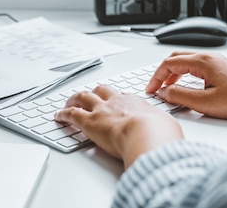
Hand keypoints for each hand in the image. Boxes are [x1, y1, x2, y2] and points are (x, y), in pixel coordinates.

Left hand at [54, 85, 182, 168]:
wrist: (148, 135)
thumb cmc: (160, 133)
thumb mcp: (168, 126)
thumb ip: (163, 127)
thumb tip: (167, 133)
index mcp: (136, 103)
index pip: (123, 97)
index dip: (116, 99)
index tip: (115, 103)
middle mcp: (116, 102)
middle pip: (101, 90)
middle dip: (94, 92)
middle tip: (89, 97)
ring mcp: (101, 110)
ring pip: (83, 97)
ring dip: (74, 99)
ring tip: (69, 102)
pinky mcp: (89, 122)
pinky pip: (71, 114)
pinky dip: (63, 114)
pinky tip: (58, 116)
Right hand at [146, 51, 226, 121]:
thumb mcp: (205, 103)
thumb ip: (180, 96)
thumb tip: (163, 93)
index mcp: (202, 61)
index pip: (169, 63)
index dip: (156, 77)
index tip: (151, 90)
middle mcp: (208, 57)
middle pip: (175, 58)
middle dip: (162, 73)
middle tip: (155, 88)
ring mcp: (215, 61)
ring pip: (185, 61)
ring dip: (173, 73)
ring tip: (167, 89)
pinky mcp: (220, 68)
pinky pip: (195, 65)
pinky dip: (184, 74)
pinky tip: (184, 87)